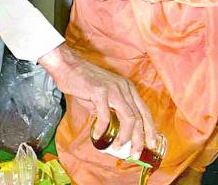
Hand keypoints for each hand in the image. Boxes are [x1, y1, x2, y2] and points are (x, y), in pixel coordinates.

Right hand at [38, 45, 156, 156]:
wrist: (67, 66)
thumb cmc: (82, 81)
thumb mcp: (101, 96)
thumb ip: (108, 110)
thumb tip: (109, 126)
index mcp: (128, 88)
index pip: (145, 111)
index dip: (150, 129)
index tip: (151, 144)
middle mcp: (125, 88)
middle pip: (139, 117)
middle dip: (140, 138)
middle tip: (136, 153)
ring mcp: (113, 89)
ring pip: (129, 118)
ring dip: (126, 136)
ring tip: (119, 146)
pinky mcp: (100, 92)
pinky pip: (105, 115)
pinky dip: (102, 128)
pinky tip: (97, 134)